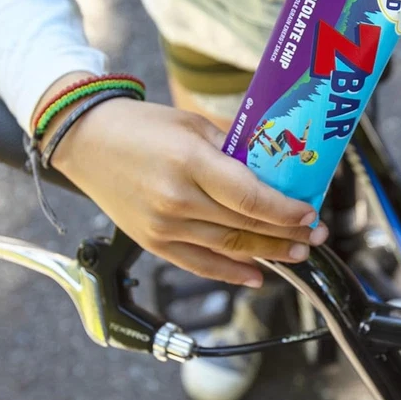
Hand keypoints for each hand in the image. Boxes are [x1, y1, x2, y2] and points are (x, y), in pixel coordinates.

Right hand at [44, 92, 326, 287]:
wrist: (85, 142)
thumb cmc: (142, 126)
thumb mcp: (193, 124)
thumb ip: (234, 148)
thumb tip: (276, 165)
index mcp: (190, 161)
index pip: (249, 195)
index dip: (285, 210)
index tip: (309, 214)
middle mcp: (176, 199)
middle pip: (244, 225)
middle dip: (286, 234)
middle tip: (315, 236)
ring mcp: (163, 226)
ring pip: (228, 248)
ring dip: (268, 254)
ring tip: (296, 253)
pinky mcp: (152, 242)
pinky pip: (200, 265)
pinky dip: (231, 273)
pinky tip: (257, 275)